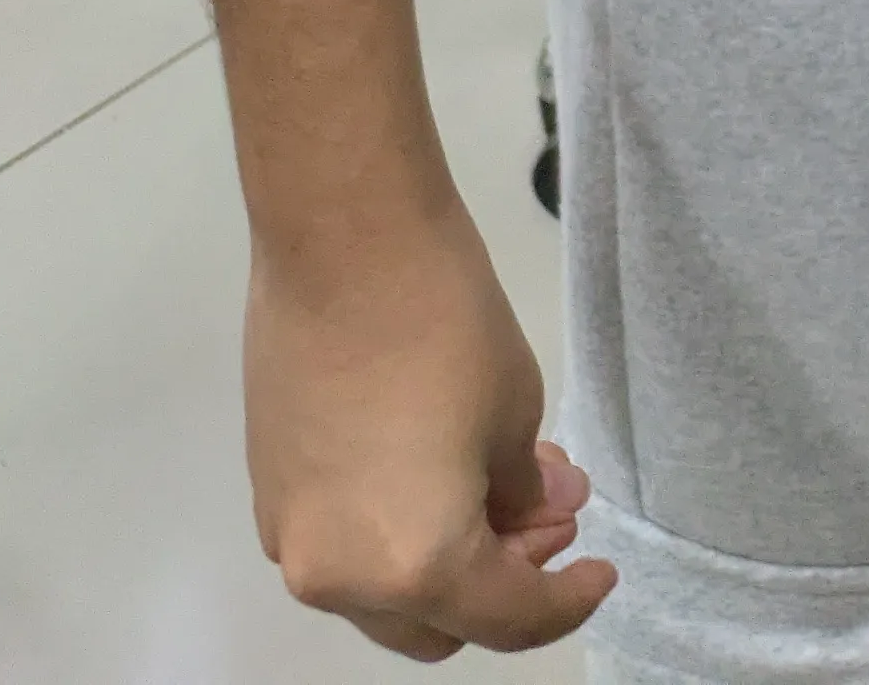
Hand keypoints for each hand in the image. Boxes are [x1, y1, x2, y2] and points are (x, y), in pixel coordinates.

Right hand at [248, 209, 615, 658]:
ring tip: (502, 483)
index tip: (599, 572)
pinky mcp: (270, 496)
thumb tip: (541, 515)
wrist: (341, 243)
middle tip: (550, 515)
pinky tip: (436, 469)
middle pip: (437, 625)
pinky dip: (396, 535)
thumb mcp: (514, 410)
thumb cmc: (446, 322)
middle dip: (501, 585)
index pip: (505, 619)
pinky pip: (346, 549)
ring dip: (447, 562)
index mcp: (413, 568)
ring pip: (385, 595)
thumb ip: (526, 491)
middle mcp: (340, 579)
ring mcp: (292, 541)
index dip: (564, 603)